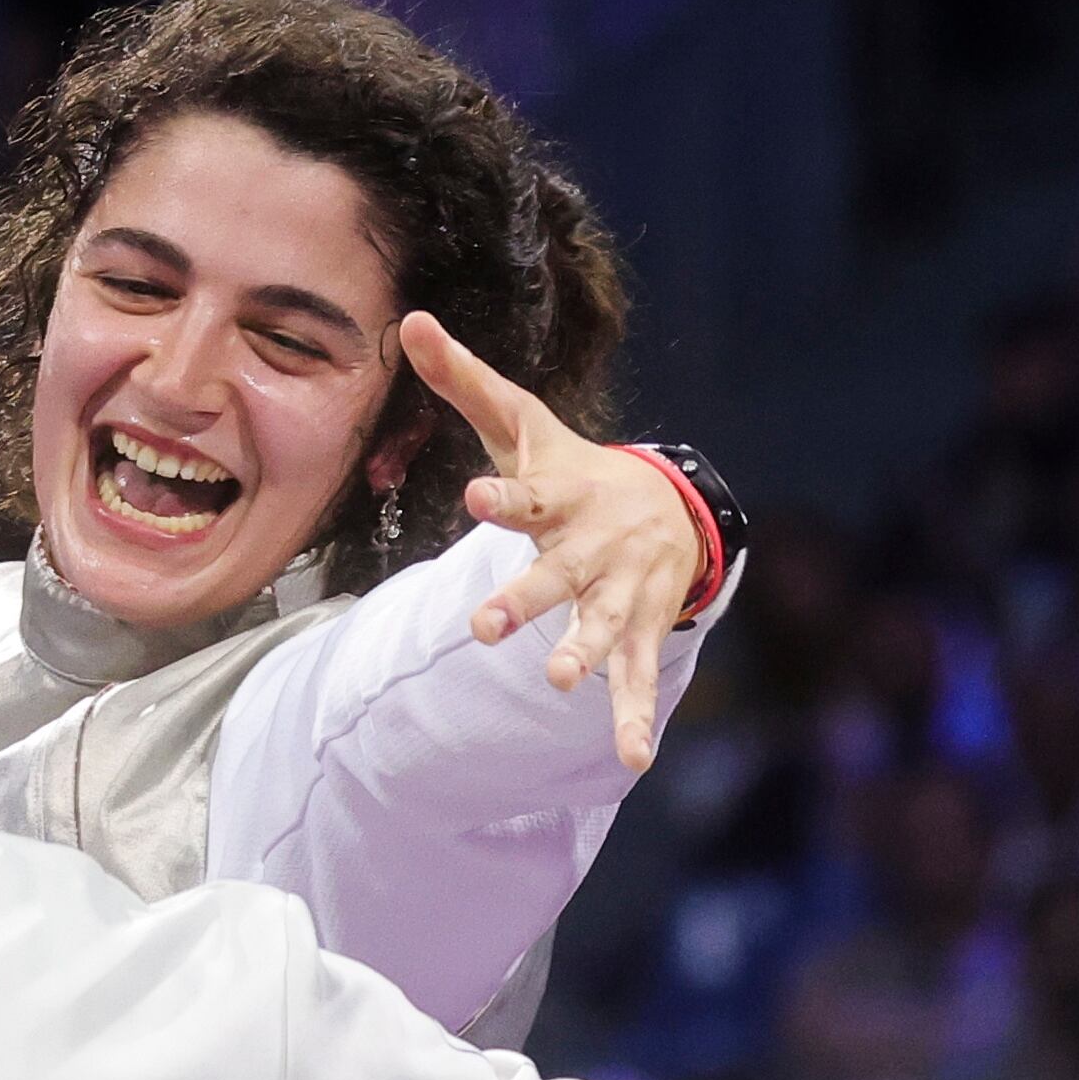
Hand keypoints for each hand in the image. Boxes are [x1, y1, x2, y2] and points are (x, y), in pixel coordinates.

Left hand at [397, 310, 711, 772]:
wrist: (667, 501)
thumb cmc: (572, 465)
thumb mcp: (522, 424)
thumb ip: (464, 384)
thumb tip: (411, 321)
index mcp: (561, 496)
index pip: (527, 493)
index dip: (502, 494)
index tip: (476, 495)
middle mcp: (593, 546)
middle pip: (557, 574)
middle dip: (527, 599)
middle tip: (485, 627)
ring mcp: (619, 592)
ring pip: (600, 628)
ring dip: (581, 655)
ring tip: (557, 683)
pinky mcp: (638, 630)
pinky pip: (637, 677)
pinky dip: (635, 718)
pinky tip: (633, 758)